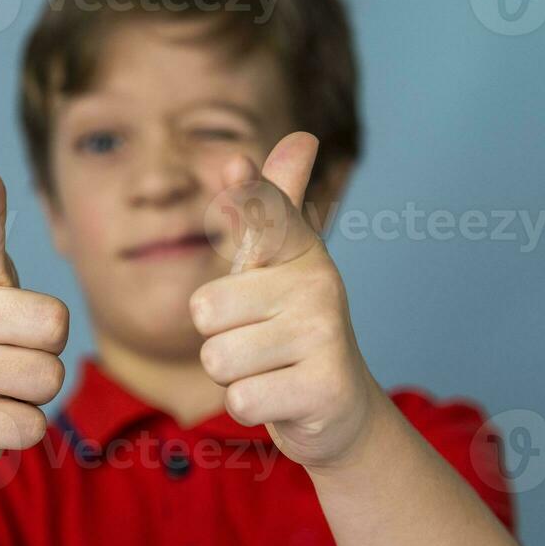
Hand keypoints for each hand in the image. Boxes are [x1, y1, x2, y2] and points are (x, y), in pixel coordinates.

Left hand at [191, 132, 381, 467]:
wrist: (338, 409)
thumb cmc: (290, 327)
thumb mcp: (276, 265)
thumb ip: (273, 206)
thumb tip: (301, 136)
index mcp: (299, 250)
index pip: (263, 213)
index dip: (245, 192)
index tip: (233, 164)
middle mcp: (318, 283)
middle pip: (206, 310)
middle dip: (219, 338)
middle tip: (258, 342)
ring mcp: (325, 334)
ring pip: (218, 358)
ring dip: (234, 375)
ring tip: (269, 368)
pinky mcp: (323, 387)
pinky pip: (240, 399)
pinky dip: (251, 406)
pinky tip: (282, 396)